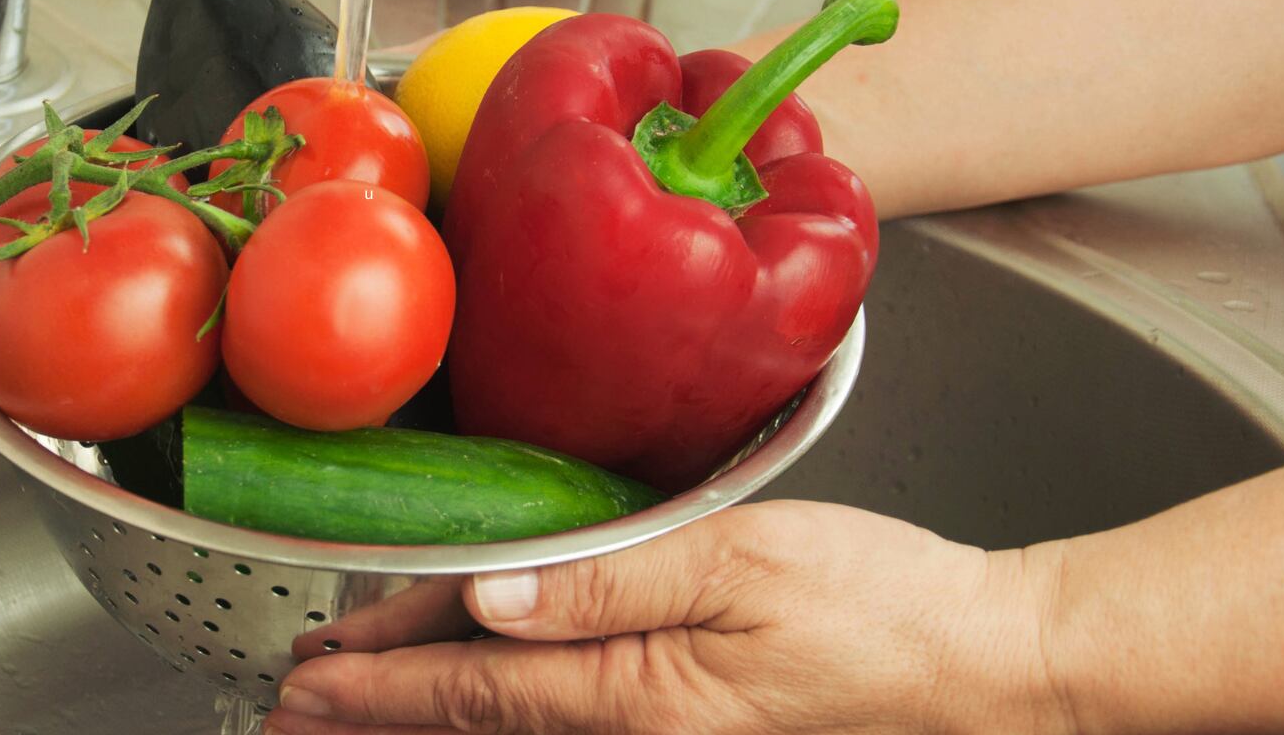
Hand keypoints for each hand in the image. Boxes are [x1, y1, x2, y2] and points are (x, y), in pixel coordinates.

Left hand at [264, 501, 1064, 734]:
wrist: (989, 673)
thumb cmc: (885, 613)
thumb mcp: (744, 565)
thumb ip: (607, 583)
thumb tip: (490, 599)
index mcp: (637, 696)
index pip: (471, 691)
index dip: (379, 684)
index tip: (308, 681)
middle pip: (473, 732)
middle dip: (376, 721)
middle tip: (294, 718)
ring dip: (425, 730)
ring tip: (352, 720)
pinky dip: (497, 728)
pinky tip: (478, 715)